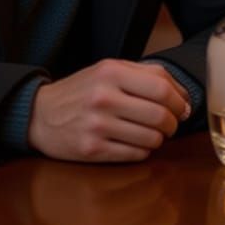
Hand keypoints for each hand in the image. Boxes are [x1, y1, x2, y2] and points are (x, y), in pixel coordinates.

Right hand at [26, 59, 190, 161]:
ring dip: (158, 138)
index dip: (179, 101)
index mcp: (111, 72)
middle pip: (160, 115)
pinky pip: (135, 154)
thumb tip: (183, 97)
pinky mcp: (92, 149)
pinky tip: (135, 143)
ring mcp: (97, 125)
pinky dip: (143, 150)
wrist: (40, 115)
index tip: (182, 108)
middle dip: (173, 123)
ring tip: (150, 133)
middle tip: (171, 124)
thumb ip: (147, 75)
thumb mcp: (110, 70)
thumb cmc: (83, 91)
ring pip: (151, 138)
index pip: (161, 88)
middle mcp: (104, 97)